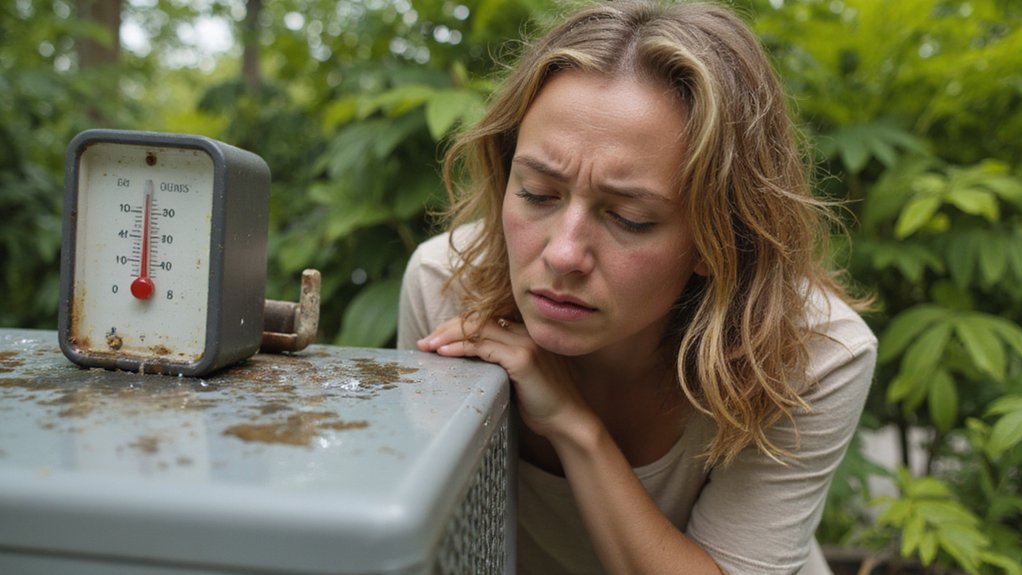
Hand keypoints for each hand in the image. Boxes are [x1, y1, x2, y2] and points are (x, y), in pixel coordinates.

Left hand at [418, 315, 592, 439]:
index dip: (458, 325)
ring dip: (447, 336)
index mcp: (526, 332)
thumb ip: (498, 361)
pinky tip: (444, 353)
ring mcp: (525, 342)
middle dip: (447, 328)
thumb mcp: (516, 376)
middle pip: (478, 318)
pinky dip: (459, 348)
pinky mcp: (522, 358)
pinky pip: (482, 346)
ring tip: (427, 346)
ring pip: (477, 328)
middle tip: (424, 341)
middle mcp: (527, 331)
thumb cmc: (541, 403)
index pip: (485, 318)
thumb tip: (466, 358)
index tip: (437, 338)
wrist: (567, 420)